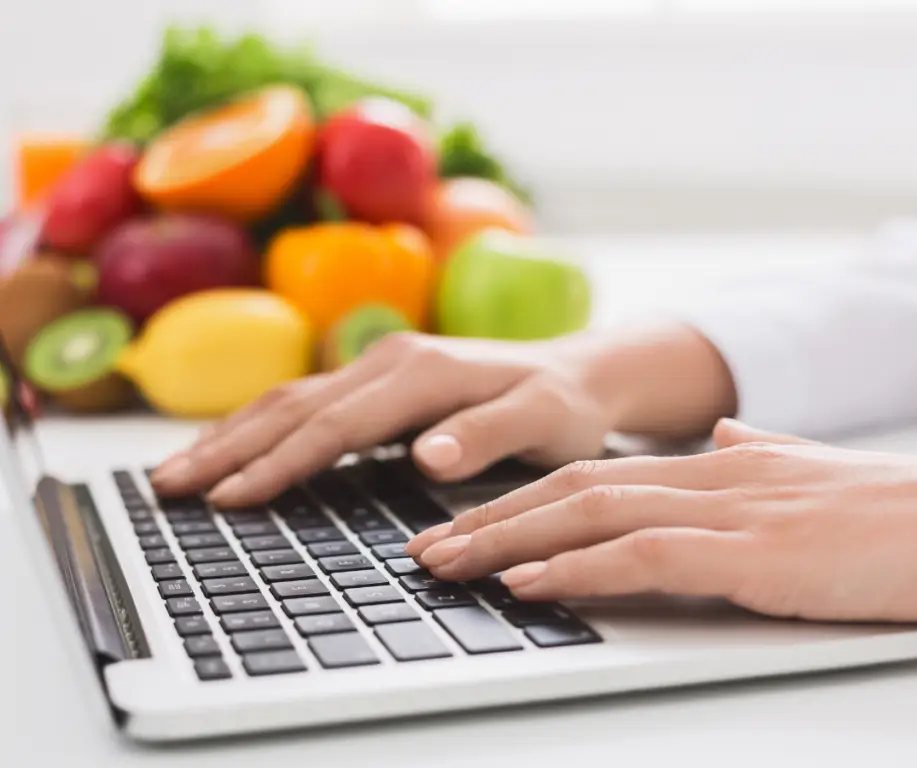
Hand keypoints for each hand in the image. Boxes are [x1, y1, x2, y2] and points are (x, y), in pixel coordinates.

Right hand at [149, 324, 735, 506]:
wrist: (580, 372)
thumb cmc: (564, 405)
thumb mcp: (544, 422)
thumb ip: (487, 435)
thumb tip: (425, 455)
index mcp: (422, 372)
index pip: (336, 424)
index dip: (281, 462)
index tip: (231, 498)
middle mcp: (391, 360)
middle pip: (294, 405)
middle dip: (230, 447)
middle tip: (170, 489)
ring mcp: (381, 365)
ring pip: (290, 399)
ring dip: (232, 434)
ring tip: (178, 470)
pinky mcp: (380, 380)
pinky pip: (307, 401)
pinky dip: (261, 426)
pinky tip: (235, 447)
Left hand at [407, 419, 916, 632]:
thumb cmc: (895, 513)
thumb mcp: (806, 474)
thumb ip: (756, 451)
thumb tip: (722, 432)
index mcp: (713, 464)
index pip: (594, 475)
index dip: (521, 500)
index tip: (466, 524)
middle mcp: (707, 477)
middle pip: (572, 490)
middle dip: (489, 520)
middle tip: (424, 547)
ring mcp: (728, 512)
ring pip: (591, 516)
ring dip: (509, 541)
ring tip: (446, 564)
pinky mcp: (755, 554)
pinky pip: (644, 555)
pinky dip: (577, 569)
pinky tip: (528, 583)